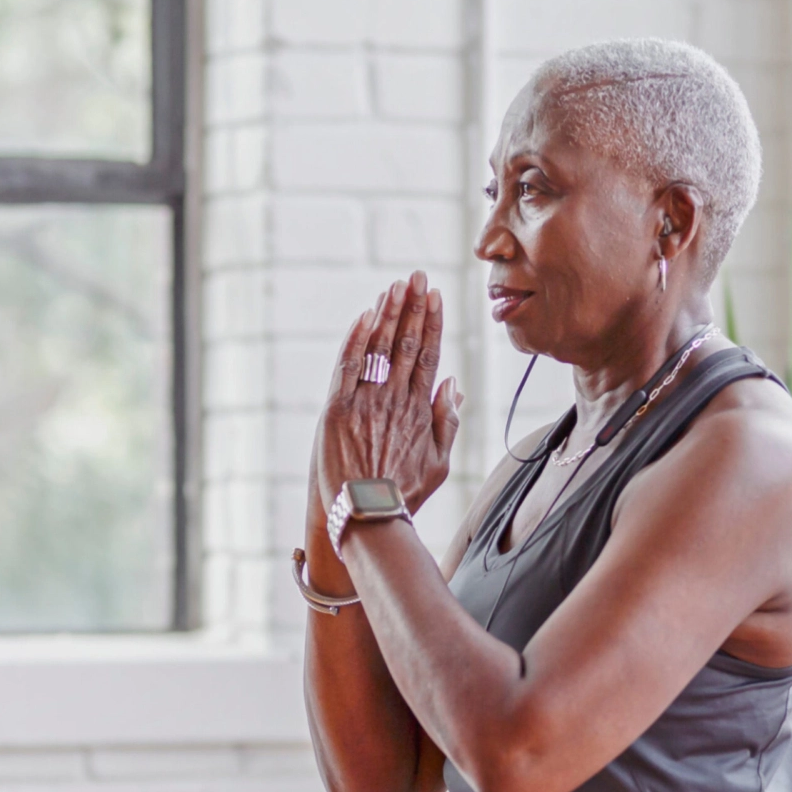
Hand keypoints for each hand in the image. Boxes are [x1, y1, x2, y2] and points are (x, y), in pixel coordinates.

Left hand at [312, 270, 462, 523]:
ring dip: (387, 314)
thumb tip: (453, 383)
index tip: (436, 297)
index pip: (429, 356)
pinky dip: (356, 339)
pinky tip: (364, 315)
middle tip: (416, 277)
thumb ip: (448, 421)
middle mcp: (395, 400)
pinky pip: (348, 366)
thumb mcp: (440, 464)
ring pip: (379, 348)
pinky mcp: (338, 410)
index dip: (433, 323)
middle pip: (407, 343)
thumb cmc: (404, 494)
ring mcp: (366, 403)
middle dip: (413, 307)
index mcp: (421, 410)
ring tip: (394, 286)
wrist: (368, 514)